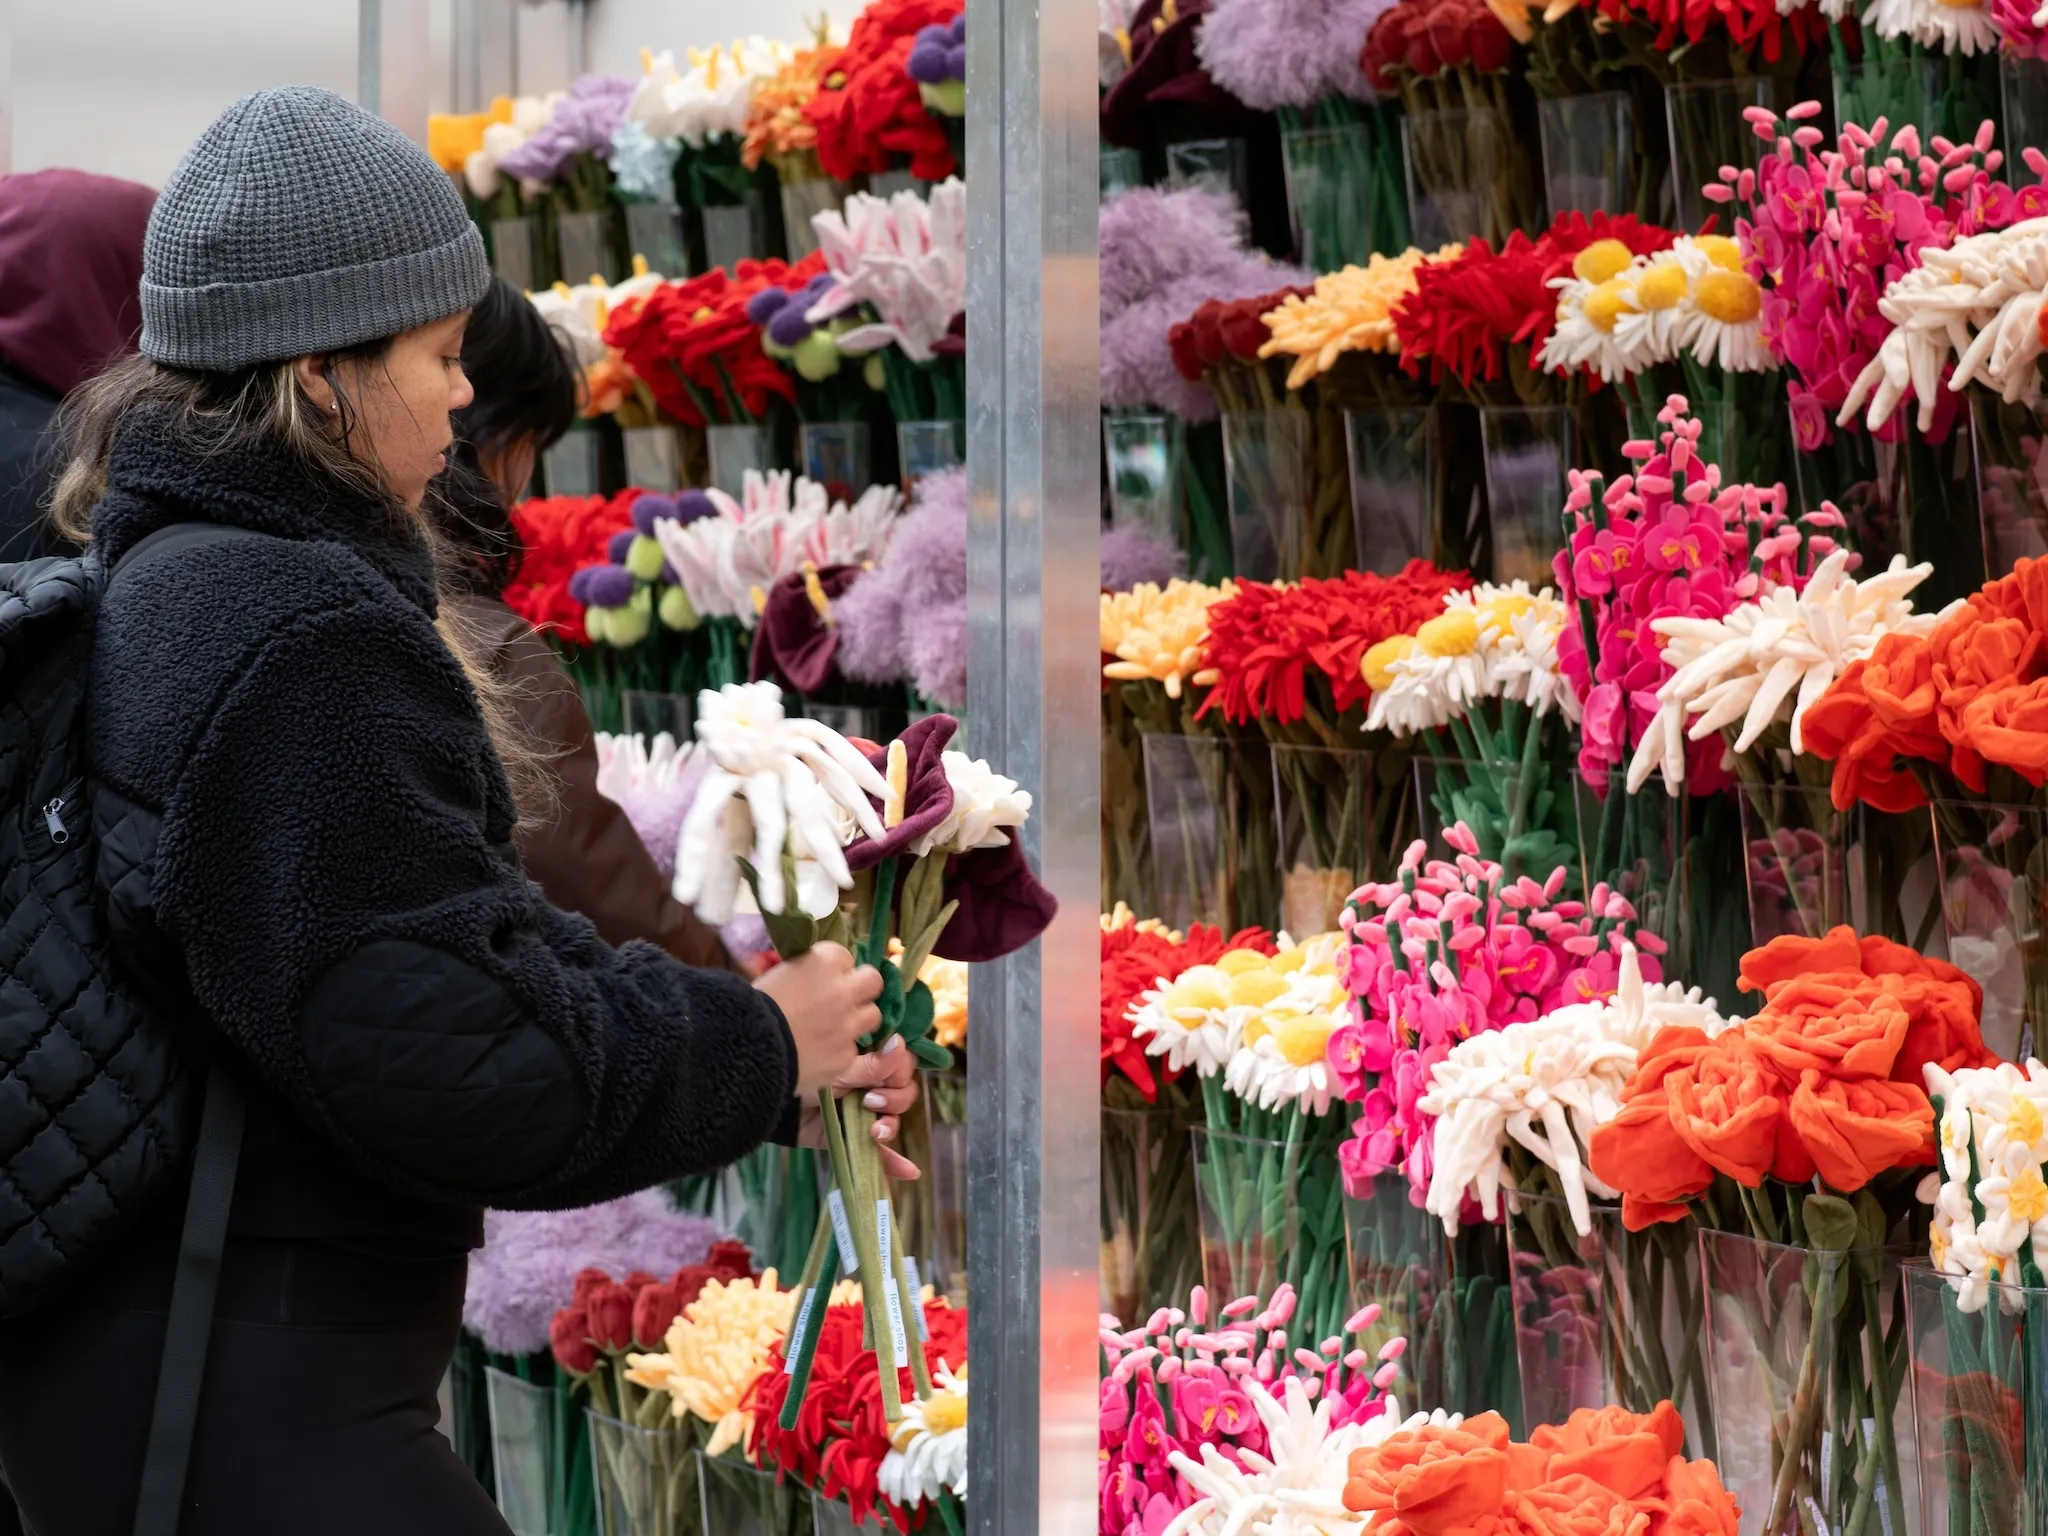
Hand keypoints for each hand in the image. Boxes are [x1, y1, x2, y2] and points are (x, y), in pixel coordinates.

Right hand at [754, 942, 881, 1096]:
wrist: (746, 1048)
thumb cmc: (752, 1006)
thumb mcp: (777, 974)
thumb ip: (803, 969)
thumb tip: (812, 971)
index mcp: (823, 961)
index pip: (845, 956)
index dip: (834, 968)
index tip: (821, 978)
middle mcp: (843, 990)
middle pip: (873, 981)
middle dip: (861, 987)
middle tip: (846, 997)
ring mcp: (848, 1024)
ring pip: (873, 1015)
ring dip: (858, 1018)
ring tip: (837, 1026)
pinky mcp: (846, 1056)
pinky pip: (855, 1048)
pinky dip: (841, 1049)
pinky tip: (823, 1052)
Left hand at [797, 1036, 922, 1180]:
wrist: (772, 1101)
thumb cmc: (804, 1073)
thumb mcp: (841, 1068)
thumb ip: (875, 1064)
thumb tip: (900, 1042)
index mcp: (867, 1061)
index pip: (902, 1064)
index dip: (899, 1070)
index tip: (885, 1075)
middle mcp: (869, 1085)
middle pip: (903, 1091)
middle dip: (895, 1097)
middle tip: (871, 1100)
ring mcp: (863, 1113)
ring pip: (894, 1119)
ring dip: (891, 1123)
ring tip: (873, 1130)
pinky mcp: (853, 1139)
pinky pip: (880, 1153)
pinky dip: (894, 1163)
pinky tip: (909, 1171)